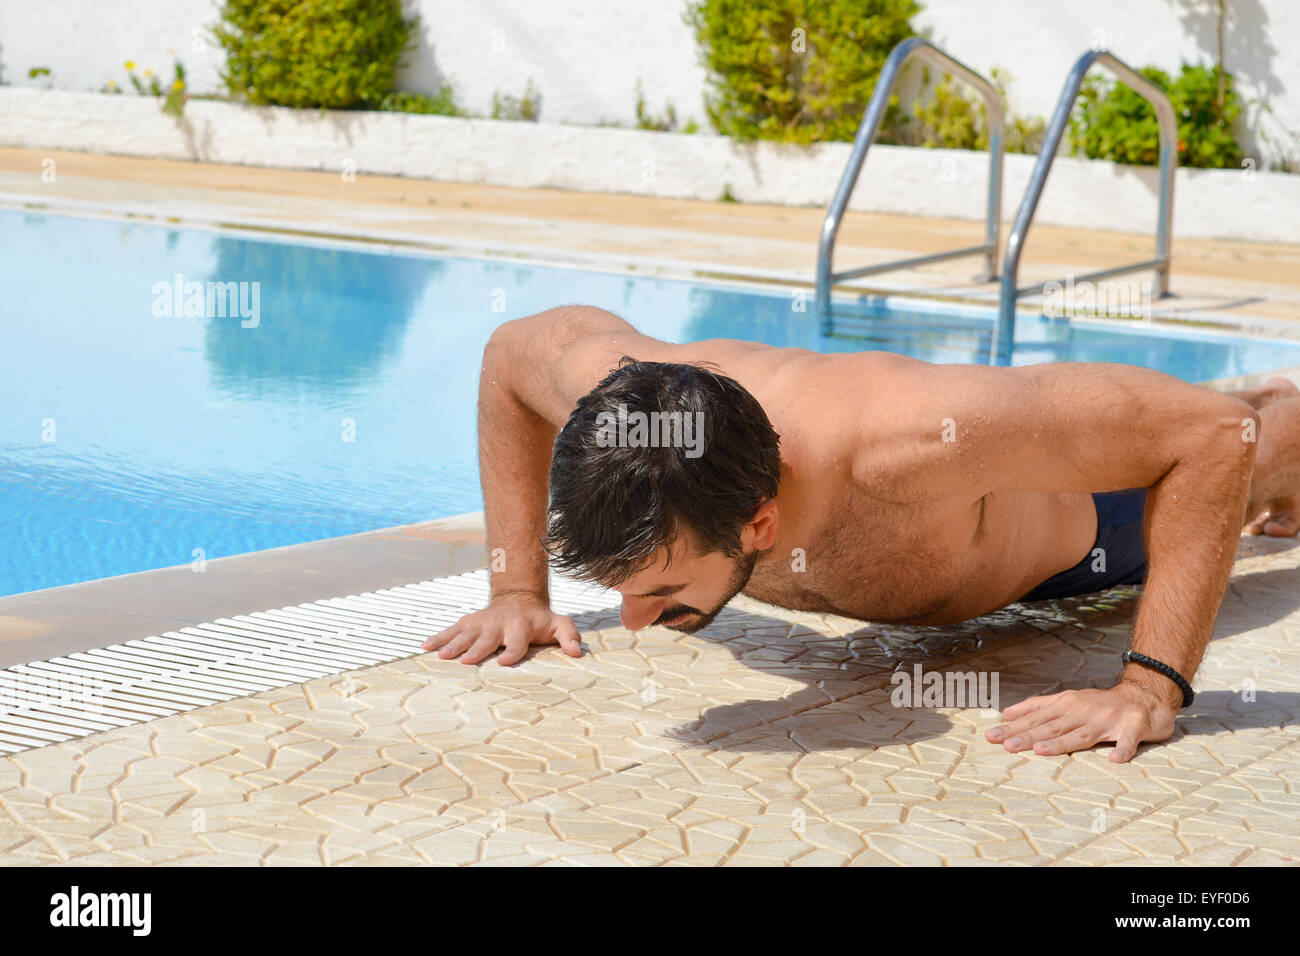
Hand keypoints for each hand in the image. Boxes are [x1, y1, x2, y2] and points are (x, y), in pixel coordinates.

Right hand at [420, 595, 581, 665]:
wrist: (518, 599)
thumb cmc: (539, 619)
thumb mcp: (559, 624)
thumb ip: (569, 636)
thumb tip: (577, 652)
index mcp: (520, 626)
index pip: (517, 641)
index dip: (512, 652)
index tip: (504, 662)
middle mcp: (498, 623)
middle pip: (487, 639)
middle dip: (477, 649)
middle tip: (465, 660)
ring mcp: (481, 622)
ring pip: (465, 634)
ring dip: (453, 644)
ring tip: (441, 656)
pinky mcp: (468, 622)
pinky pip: (451, 630)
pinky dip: (438, 637)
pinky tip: (424, 647)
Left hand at [984, 682, 1177, 761]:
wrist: (1144, 696)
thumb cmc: (1100, 704)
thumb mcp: (1067, 700)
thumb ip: (1038, 707)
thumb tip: (1007, 713)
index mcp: (1066, 704)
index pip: (1035, 717)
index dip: (1014, 727)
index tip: (990, 736)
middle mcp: (1083, 710)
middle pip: (1052, 726)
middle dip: (1028, 736)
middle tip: (1006, 746)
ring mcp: (1108, 719)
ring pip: (1082, 734)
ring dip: (1062, 743)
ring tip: (1042, 751)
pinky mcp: (1134, 726)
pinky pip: (1128, 741)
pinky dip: (1123, 750)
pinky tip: (1114, 760)